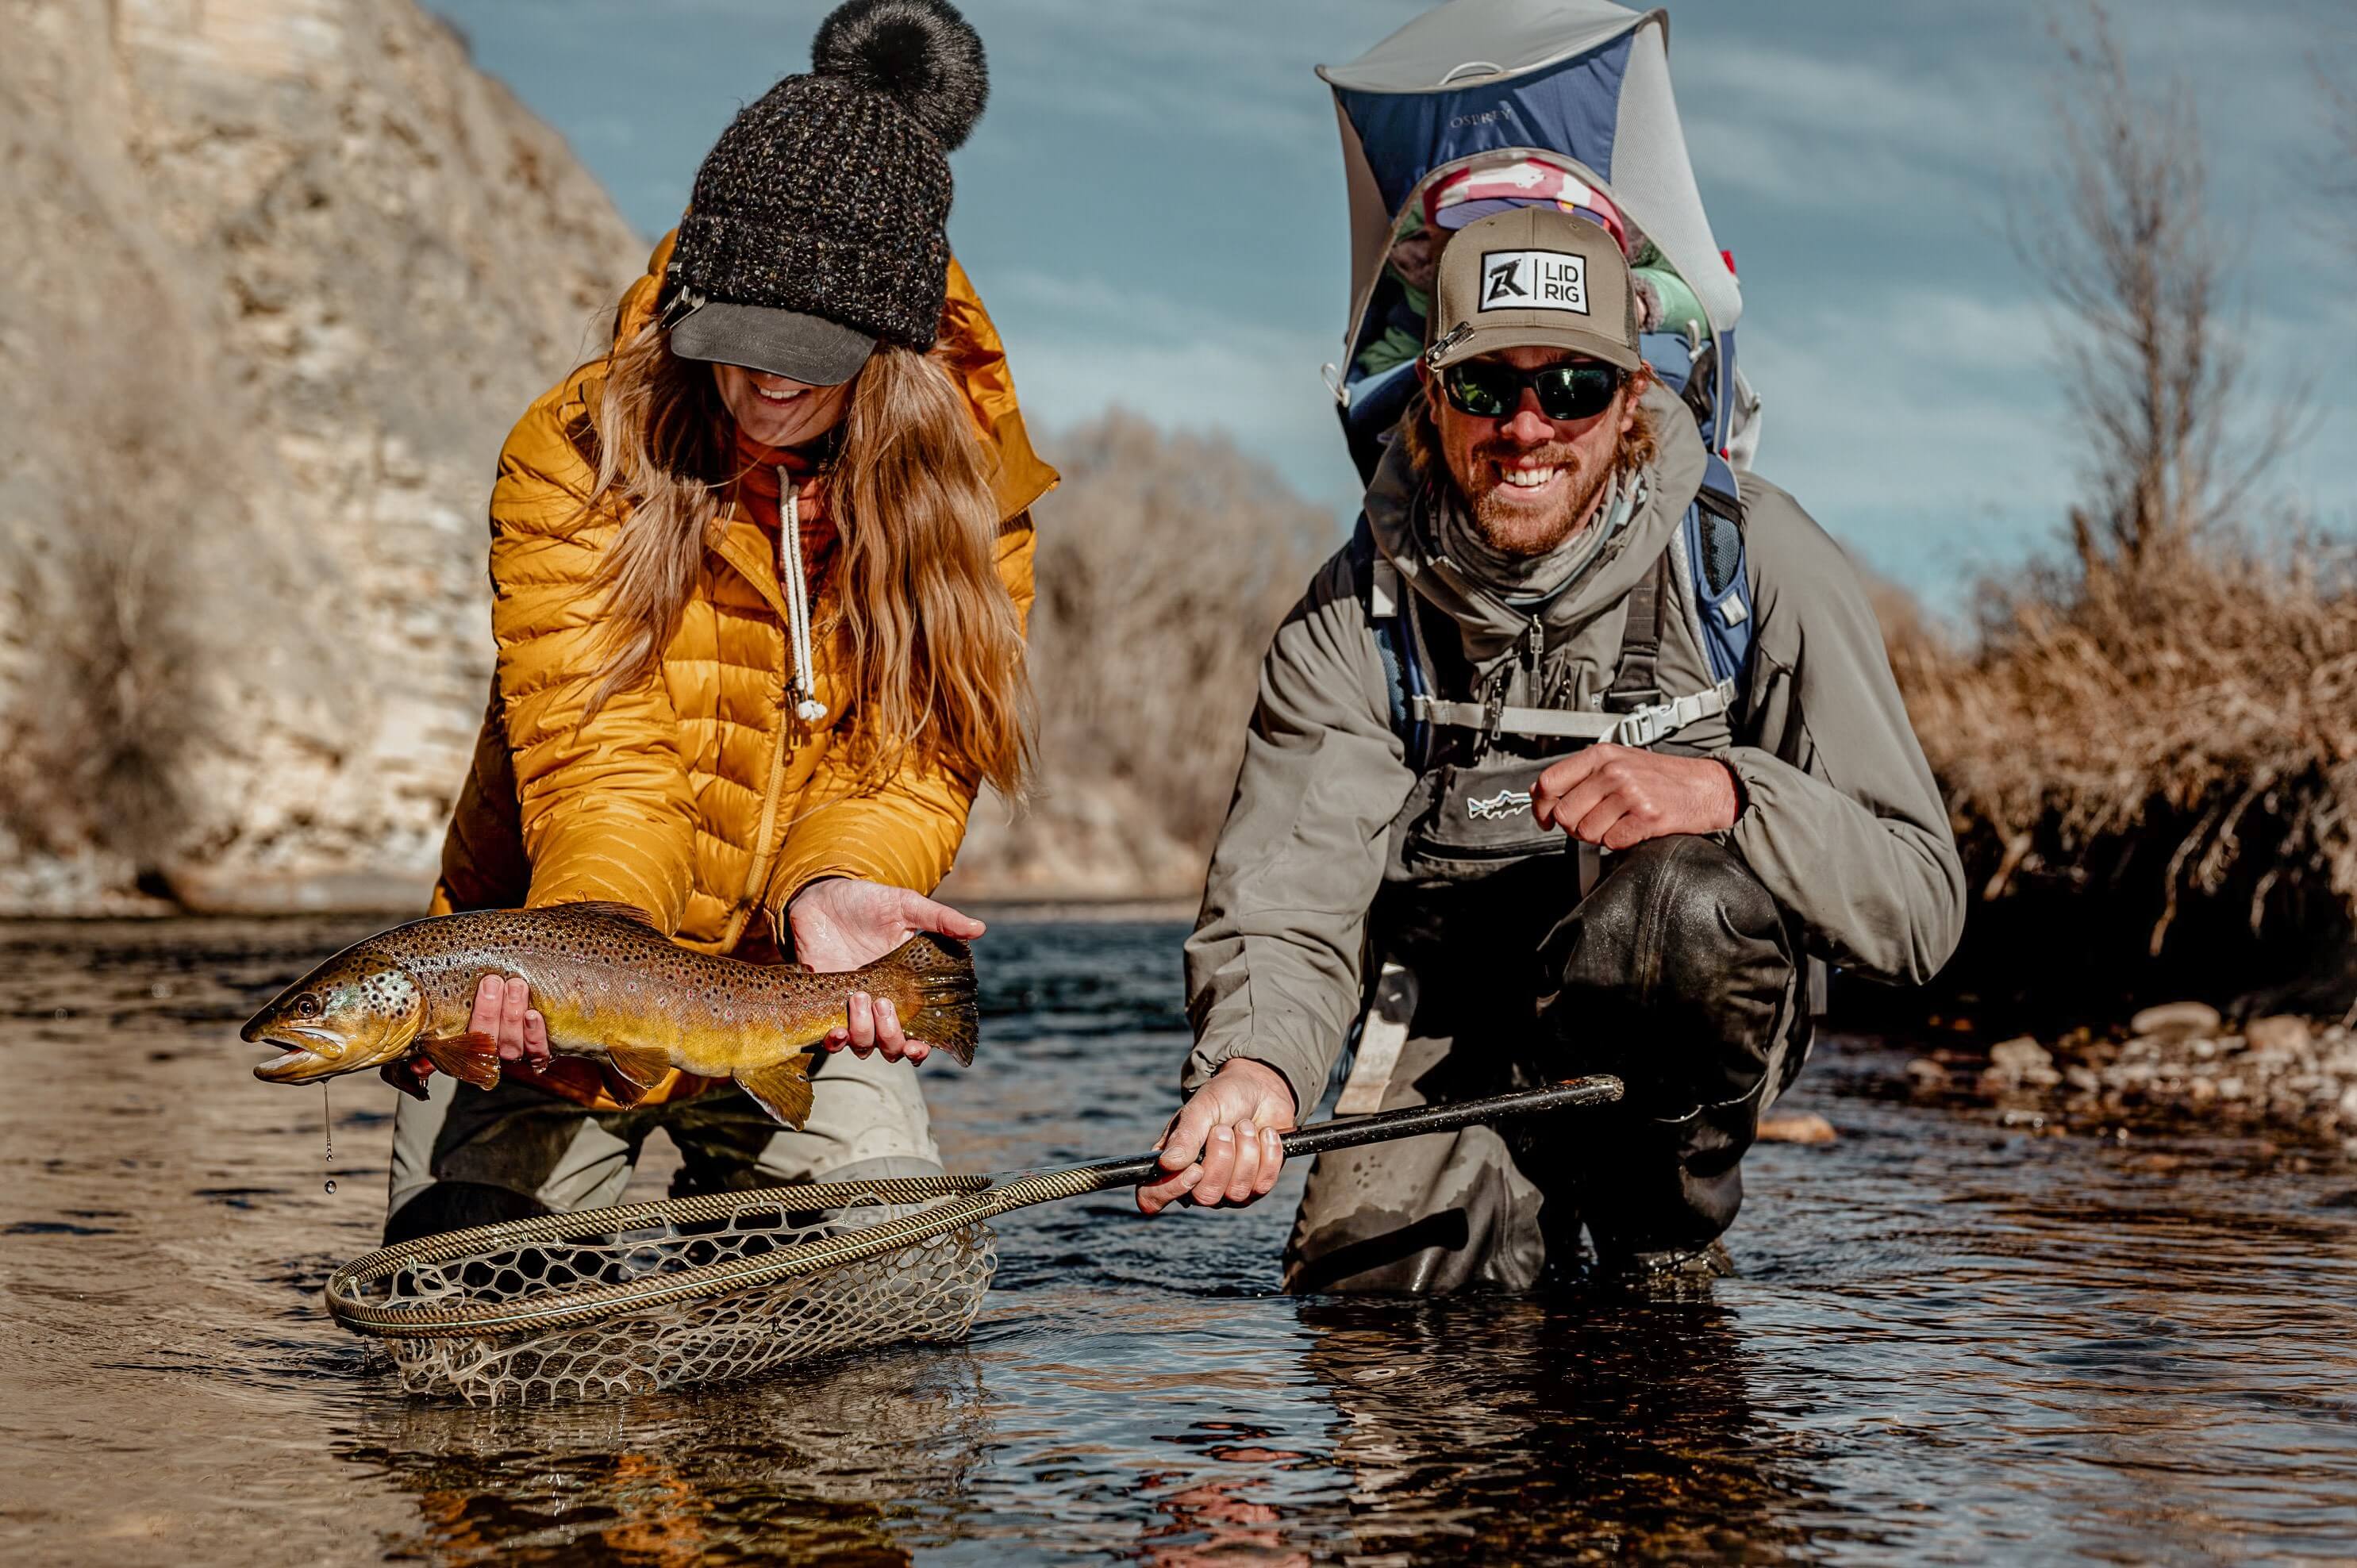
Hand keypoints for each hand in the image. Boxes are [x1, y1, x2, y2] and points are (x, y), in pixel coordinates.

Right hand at [380, 974, 548, 1094]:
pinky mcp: (540, 1050)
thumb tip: (418, 1069)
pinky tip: (534, 1015)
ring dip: (513, 1015)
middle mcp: (489, 1053)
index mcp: (463, 1046)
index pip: (453, 1052)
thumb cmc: (477, 996)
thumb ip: (432, 1035)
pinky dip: (535, 1034)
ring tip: (516, 986)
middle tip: (492, 983)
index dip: (450, 1044)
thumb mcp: (451, 1012)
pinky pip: (538, 1050)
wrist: (520, 986)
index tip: (448, 1022)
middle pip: (487, 1042)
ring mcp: (514, 1052)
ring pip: (511, 1045)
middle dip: (489, 1012)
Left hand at [789, 878, 985, 1063]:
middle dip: (892, 1036)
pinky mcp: (824, 1005)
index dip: (920, 1048)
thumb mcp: (906, 907)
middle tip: (884, 1002)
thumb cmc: (868, 902)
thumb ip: (940, 920)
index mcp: (906, 989)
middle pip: (892, 1047)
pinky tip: (836, 1030)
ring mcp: (852, 1009)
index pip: (918, 1032)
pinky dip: (835, 1041)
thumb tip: (980, 929)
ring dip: (864, 1031)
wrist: (823, 895)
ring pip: (863, 1045)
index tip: (919, 1045)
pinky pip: (831, 1038)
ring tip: (860, 996)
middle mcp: (881, 1005)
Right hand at [1136, 1059, 1298, 1214]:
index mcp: (1172, 1162)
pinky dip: (1268, 1154)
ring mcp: (1227, 1188)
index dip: (1172, 1189)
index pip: (1154, 1196)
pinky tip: (1266, 1133)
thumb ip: (1186, 1135)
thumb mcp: (1202, 1108)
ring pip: (1236, 1192)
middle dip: (1222, 1159)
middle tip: (1225, 1128)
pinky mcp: (1257, 1186)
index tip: (1195, 1168)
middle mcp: (1196, 1182)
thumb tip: (1168, 1164)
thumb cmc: (1224, 1097)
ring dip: (1246, 1152)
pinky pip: (1263, 1185)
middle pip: (1205, 1196)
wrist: (1262, 1089)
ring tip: (1246, 1125)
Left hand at [1530, 744, 1739, 849]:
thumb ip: (1583, 776)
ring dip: (1600, 835)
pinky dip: (1620, 842)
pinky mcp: (1646, 817)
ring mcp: (1630, 793)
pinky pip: (1611, 842)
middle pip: (1565, 813)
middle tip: (1595, 822)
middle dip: (1575, 826)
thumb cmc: (1661, 778)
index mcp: (1601, 755)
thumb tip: (1544, 795)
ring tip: (1619, 822)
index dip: (1541, 806)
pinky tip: (1633, 829)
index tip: (1545, 817)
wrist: (1706, 787)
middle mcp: (1613, 771)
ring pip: (1586, 832)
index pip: (1549, 781)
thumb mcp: (1618, 763)